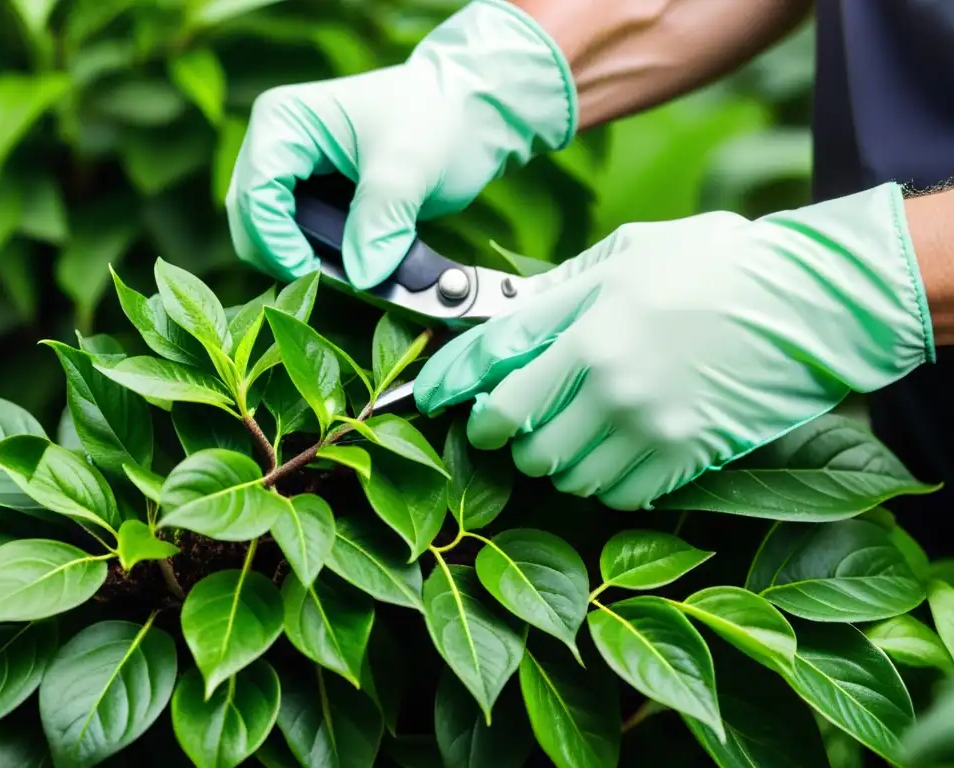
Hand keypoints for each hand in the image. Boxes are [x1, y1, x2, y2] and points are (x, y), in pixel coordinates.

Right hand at [225, 0, 575, 290]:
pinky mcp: (305, 189)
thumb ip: (382, 222)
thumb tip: (361, 277)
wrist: (467, 110)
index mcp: (284, 121)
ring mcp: (286, 166)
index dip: (278, 243)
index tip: (316, 274)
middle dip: (284, 255)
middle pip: (249, 218)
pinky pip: (290, 234)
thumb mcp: (412, 169)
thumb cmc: (440, 122)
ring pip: (263, 231)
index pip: (255, 195)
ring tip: (348, 272)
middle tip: (335, 280)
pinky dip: (312, 255)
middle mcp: (273, 140)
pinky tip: (348, 263)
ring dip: (298, 258)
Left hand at [414, 183, 934, 509]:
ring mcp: (646, 429)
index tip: (436, 399)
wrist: (810, 300)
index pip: (493, 373)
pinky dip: (603, 482)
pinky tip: (615, 450)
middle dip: (508, 431)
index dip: (453, 390)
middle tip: (520, 415)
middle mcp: (607, 386)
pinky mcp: (683, 459)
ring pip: (563, 475)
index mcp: (587, 329)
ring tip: (574, 430)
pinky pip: (617, 496)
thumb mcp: (626, 253)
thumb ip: (556, 292)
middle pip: (520, 439)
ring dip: (556, 458)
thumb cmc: (717, 263)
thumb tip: (504, 322)